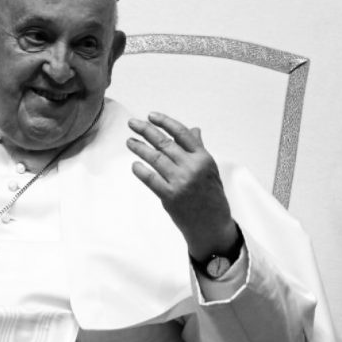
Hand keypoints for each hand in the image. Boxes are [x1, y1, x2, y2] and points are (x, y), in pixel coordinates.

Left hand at [127, 112, 238, 260]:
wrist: (212, 226)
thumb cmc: (212, 196)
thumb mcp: (210, 170)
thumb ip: (199, 150)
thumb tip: (194, 130)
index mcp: (203, 158)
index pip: (181, 133)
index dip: (165, 122)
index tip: (151, 116)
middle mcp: (192, 167)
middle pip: (165, 143)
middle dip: (146, 131)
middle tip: (132, 124)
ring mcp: (180, 182)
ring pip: (155, 159)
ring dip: (139, 148)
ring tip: (130, 142)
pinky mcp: (170, 196)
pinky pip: (150, 179)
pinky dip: (141, 171)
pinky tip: (134, 165)